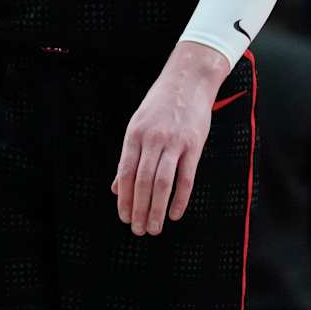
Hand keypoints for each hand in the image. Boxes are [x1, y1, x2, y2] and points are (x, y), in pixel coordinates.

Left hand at [112, 42, 229, 235]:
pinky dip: (180, 199)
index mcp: (134, 134)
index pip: (126, 172)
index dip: (124, 198)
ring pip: (162, 183)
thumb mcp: (138, 124)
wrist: (188, 79)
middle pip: (143, 181)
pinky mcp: (194, 145)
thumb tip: (117, 187)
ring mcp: (173, 142)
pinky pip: (186, 178)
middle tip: (138, 229)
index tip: (124, 217)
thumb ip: (129, 156)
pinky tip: (175, 214)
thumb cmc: (161, 103)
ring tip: (154, 228)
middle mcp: (152, 139)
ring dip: (156, 209)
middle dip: (139, 209)